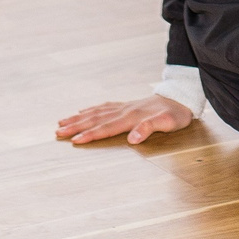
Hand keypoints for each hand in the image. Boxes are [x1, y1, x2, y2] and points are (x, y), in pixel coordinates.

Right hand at [56, 94, 193, 145]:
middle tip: (57, 132)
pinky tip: (82, 111)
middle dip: (75, 126)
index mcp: (131, 117)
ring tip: (61, 122)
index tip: (74, 141)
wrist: (181, 97)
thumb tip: (132, 139)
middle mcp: (124, 111)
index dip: (90, 135)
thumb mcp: (168, 124)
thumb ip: (149, 129)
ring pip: (95, 112)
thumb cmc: (175, 114)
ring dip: (78, 118)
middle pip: (95, 119)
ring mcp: (123, 107)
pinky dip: (90, 109)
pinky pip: (103, 107)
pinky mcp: (126, 105)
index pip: (106, 128)